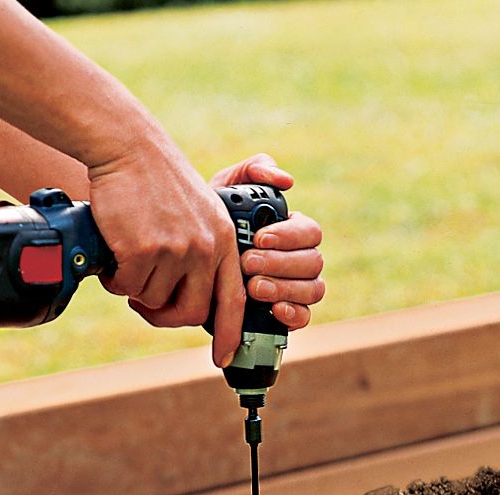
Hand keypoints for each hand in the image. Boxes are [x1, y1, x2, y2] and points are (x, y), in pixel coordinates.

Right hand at [88, 128, 244, 366]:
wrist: (128, 148)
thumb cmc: (157, 182)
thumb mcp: (199, 213)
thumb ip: (203, 254)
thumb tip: (191, 303)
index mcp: (223, 241)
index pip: (233, 300)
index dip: (229, 334)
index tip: (224, 357)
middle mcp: (205, 248)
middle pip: (190, 312)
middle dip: (165, 316)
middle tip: (145, 303)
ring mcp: (176, 250)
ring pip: (153, 300)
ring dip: (135, 289)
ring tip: (128, 259)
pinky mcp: (144, 249)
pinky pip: (128, 288)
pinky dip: (117, 280)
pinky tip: (116, 255)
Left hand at [209, 154, 324, 330]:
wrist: (186, 263)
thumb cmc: (208, 221)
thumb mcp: (223, 190)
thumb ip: (251, 173)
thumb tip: (286, 180)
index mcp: (292, 230)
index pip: (310, 232)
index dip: (289, 236)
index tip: (259, 238)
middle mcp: (299, 259)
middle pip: (313, 262)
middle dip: (280, 263)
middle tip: (247, 263)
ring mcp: (296, 288)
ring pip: (313, 289)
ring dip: (284, 288)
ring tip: (253, 287)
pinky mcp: (285, 314)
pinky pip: (304, 317)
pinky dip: (293, 314)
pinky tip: (274, 310)